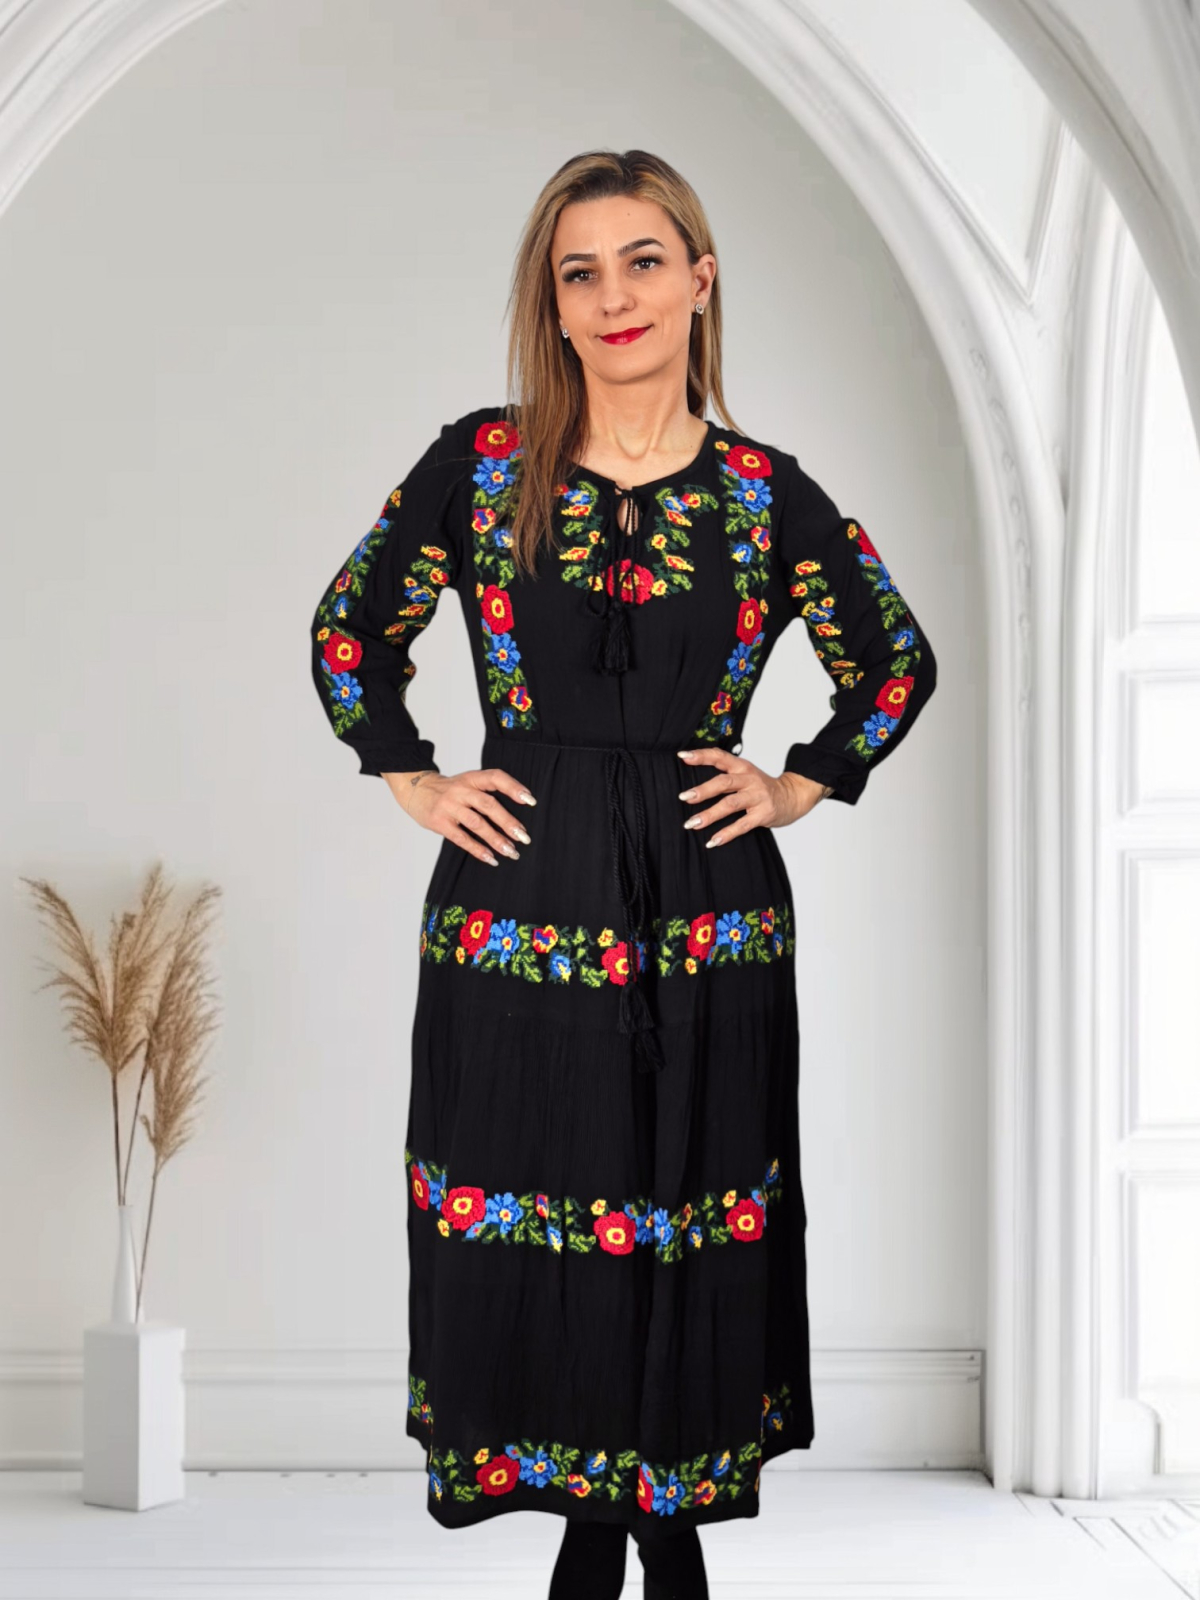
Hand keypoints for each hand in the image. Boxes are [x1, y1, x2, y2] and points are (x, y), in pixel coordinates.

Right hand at [383, 767, 536, 866]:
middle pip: (488, 805)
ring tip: (511, 852)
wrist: (415, 790)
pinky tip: (491, 858)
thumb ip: (485, 793)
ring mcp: (449, 806)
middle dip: (508, 822)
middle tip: (524, 838)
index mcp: (471, 778)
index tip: (530, 801)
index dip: (513, 787)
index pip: (495, 777)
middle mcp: (460, 790)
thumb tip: (514, 820)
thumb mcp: (466, 783)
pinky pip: (462, 838)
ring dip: (496, 839)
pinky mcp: (439, 822)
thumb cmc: (449, 791)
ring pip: (477, 824)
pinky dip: (478, 849)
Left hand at [676, 749, 832, 845]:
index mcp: (742, 767)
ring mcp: (757, 797)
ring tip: (692, 824)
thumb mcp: (746, 774)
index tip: (683, 756)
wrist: (792, 796)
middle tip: (683, 797)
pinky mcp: (763, 814)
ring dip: (709, 815)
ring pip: (730, 805)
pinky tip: (712, 841)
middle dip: (702, 790)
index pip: (720, 757)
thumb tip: (693, 782)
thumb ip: (725, 775)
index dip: (701, 755)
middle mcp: (750, 780)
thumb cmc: (762, 787)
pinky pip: (742, 825)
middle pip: (724, 783)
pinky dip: (726, 834)